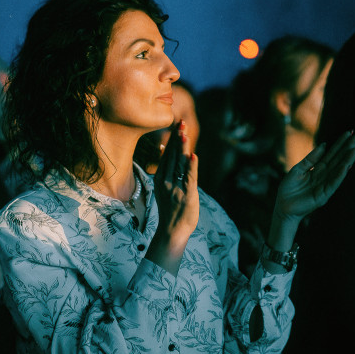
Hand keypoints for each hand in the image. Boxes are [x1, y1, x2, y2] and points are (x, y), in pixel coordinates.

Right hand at [152, 121, 199, 249]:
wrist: (172, 231)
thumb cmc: (171, 209)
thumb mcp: (164, 187)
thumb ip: (166, 169)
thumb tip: (164, 150)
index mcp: (161, 178)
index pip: (167, 154)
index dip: (172, 139)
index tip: (176, 124)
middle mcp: (166, 181)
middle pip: (172, 155)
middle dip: (177, 138)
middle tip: (180, 122)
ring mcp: (175, 188)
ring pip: (179, 164)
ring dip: (182, 148)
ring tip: (184, 133)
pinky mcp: (186, 195)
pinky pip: (189, 178)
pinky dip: (191, 167)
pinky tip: (193, 156)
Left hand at [273, 131, 354, 222]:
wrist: (282, 207)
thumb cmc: (288, 189)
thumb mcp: (297, 170)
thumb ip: (310, 159)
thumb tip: (324, 145)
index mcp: (318, 169)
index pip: (332, 154)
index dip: (340, 144)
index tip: (350, 132)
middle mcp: (324, 176)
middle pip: (338, 160)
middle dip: (349, 148)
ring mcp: (325, 186)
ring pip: (339, 170)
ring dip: (348, 160)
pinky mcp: (323, 195)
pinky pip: (333, 184)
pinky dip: (340, 175)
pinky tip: (346, 166)